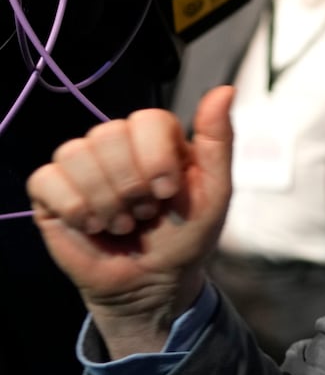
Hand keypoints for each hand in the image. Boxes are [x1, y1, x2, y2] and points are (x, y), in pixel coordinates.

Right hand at [27, 86, 235, 356]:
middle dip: (132, 186)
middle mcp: (116, 143)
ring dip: (106, 201)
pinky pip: (48, 179)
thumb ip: (219, 141)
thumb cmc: (186, 237)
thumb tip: (225, 90)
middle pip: (108, 134)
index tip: (169, 192)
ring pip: (76, 153)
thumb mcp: (215, 193)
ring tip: (123, 223)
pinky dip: (75, 208)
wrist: (153, 284)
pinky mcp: (50, 190)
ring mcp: (81, 164)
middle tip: (145, 213)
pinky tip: (92, 225)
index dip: (156, 157)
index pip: (147, 118)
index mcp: (156, 138)